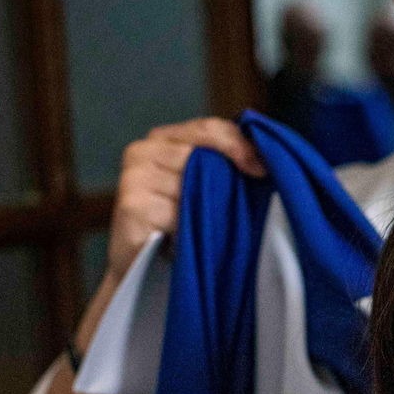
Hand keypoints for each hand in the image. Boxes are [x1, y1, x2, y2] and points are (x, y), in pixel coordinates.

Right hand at [106, 117, 266, 283]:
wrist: (142, 266)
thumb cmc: (178, 222)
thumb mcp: (202, 186)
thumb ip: (220, 164)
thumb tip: (262, 162)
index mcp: (163, 138)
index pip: (208, 128)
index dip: (239, 145)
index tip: (263, 170)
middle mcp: (143, 150)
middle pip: (199, 154)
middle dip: (227, 178)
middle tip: (244, 202)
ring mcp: (134, 176)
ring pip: (190, 185)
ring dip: (205, 209)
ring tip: (203, 226)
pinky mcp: (131, 206)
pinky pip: (176, 213)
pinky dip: (187, 228)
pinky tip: (185, 238)